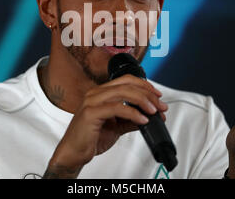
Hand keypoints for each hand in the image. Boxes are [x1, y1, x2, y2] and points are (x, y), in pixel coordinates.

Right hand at [43, 75, 167, 177]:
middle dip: (148, 94)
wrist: (74, 153)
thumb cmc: (90, 138)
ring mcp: (92, 101)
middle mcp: (95, 93)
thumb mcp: (116, 127)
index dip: (144, 85)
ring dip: (143, 101)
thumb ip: (131, 120)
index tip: (157, 95)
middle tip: (160, 105)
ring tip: (154, 111)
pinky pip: (117, 108)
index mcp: (100, 93)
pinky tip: (142, 120)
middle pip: (127, 84)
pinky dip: (133, 114)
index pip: (126, 80)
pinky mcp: (90, 113)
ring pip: (123, 93)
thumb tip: (150, 116)